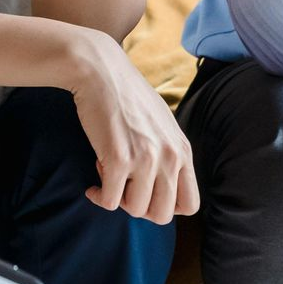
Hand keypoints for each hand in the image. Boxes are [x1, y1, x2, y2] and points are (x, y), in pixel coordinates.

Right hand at [67, 30, 199, 222]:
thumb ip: (168, 152)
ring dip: (118, 199)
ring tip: (107, 174)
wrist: (99, 69)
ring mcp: (146, 159)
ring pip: (135, 210)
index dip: (165, 206)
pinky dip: (98, 197)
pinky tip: (93, 184)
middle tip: (123, 188)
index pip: (189, 204)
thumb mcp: (161, 122)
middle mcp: (170, 157)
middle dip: (139, 207)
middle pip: (161, 214)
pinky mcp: (119, 159)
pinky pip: (110, 201)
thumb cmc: (126, 94)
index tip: (145, 193)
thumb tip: (163, 186)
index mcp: (182, 149)